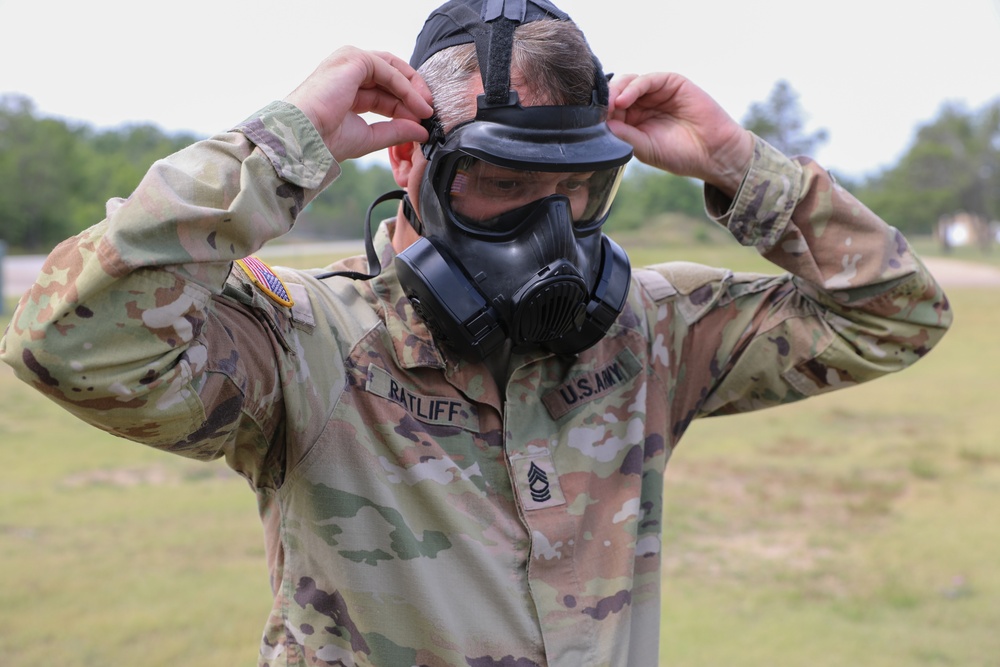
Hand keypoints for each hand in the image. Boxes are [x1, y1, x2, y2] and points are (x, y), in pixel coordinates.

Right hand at [284, 47, 433, 162]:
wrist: (304, 137)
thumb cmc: (325, 140)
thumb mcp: (369, 136)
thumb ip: (396, 131)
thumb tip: (422, 132)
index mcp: (345, 87)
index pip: (384, 92)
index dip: (405, 105)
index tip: (422, 121)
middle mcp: (346, 70)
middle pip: (390, 76)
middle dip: (413, 93)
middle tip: (429, 111)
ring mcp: (348, 61)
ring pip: (391, 69)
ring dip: (413, 89)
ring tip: (426, 109)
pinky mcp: (353, 59)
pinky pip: (388, 70)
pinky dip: (406, 86)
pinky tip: (417, 103)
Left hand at [608, 72, 753, 195]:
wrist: (713, 153)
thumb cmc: (680, 155)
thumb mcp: (644, 148)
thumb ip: (623, 135)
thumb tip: (599, 125)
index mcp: (633, 120)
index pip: (610, 110)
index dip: (598, 114)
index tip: (586, 122)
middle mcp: (643, 104)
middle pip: (615, 93)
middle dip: (604, 101)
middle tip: (594, 112)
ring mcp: (656, 92)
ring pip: (628, 82)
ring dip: (615, 92)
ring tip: (608, 106)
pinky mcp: (671, 83)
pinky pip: (647, 79)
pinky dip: (633, 87)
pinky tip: (623, 100)